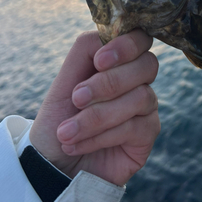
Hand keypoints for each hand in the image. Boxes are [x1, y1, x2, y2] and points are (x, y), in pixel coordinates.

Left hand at [30, 30, 159, 186]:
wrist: (53, 163)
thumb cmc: (60, 117)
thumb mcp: (65, 80)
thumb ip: (85, 50)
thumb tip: (107, 40)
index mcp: (119, 60)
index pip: (140, 38)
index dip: (127, 45)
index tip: (99, 61)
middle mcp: (138, 79)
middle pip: (148, 64)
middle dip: (110, 82)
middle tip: (77, 99)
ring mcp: (146, 106)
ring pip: (141, 97)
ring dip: (98, 116)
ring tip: (67, 132)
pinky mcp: (148, 134)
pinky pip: (135, 126)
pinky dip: (101, 136)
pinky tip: (78, 144)